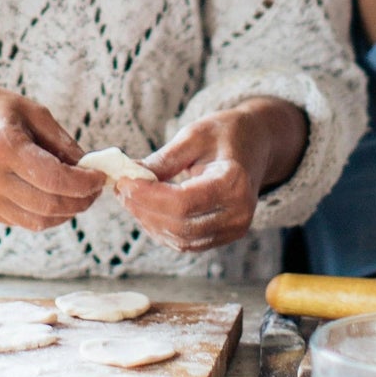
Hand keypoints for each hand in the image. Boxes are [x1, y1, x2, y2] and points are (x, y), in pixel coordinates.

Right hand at [0, 81, 104, 231]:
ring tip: (78, 194)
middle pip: (49, 204)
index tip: (99, 177)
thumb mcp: (31, 111)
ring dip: (66, 212)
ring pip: (38, 220)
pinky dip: (46, 214)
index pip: (55, 179)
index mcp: (3, 146)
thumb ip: (62, 141)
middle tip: (94, 189)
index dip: (85, 183)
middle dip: (81, 201)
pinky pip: (23, 221)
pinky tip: (54, 197)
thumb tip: (89, 168)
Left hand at [115, 101, 305, 252]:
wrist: (255, 143)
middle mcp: (239, 213)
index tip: (124, 181)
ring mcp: (234, 229)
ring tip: (129, 196)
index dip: (148, 197)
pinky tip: (145, 208)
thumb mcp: (193, 135)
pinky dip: (161, 228)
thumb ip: (162, 160)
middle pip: (180, 226)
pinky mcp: (223, 235)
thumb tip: (128, 175)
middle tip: (120, 188)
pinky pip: (186, 242)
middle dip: (144, 209)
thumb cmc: (224, 134)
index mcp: (234, 183)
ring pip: (181, 240)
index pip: (184, 203)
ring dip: (149, 221)